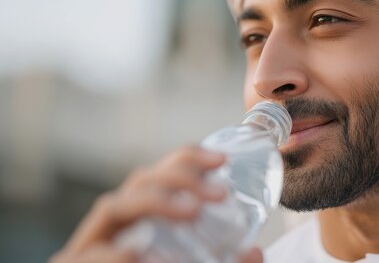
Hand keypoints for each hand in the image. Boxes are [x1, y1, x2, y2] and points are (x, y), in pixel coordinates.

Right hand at [50, 145, 263, 262]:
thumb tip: (255, 252)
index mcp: (142, 219)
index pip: (162, 174)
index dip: (189, 159)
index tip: (223, 159)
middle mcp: (114, 225)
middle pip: (140, 180)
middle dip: (179, 177)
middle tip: (219, 193)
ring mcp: (89, 245)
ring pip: (112, 205)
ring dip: (155, 203)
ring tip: (192, 212)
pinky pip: (91, 253)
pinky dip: (116, 254)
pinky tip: (139, 257)